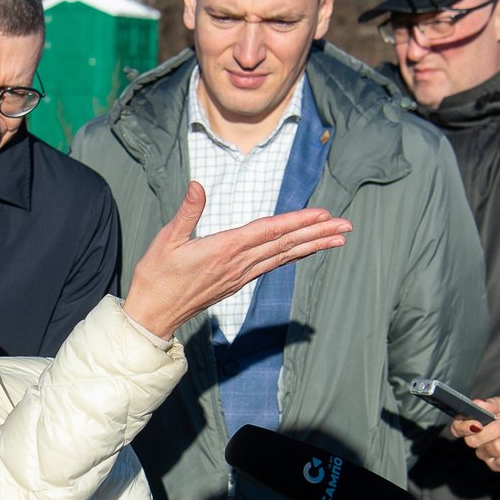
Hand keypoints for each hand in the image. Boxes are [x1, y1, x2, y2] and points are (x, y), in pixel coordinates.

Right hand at [123, 181, 350, 339]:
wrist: (152, 314)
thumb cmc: (156, 276)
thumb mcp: (166, 240)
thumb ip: (187, 212)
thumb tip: (198, 185)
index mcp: (224, 249)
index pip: (269, 231)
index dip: (298, 221)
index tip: (324, 215)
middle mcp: (239, 264)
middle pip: (285, 245)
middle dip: (318, 233)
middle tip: (347, 226)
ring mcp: (240, 276)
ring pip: (283, 257)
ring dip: (312, 246)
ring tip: (337, 238)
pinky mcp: (237, 283)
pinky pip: (272, 266)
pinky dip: (292, 256)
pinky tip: (304, 251)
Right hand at [450, 394, 499, 473]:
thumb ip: (493, 403)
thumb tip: (477, 403)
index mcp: (474, 422)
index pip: (457, 428)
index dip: (464, 427)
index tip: (478, 424)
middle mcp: (476, 440)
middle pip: (472, 441)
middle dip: (494, 431)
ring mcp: (487, 455)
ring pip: (492, 450)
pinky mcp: (499, 466)